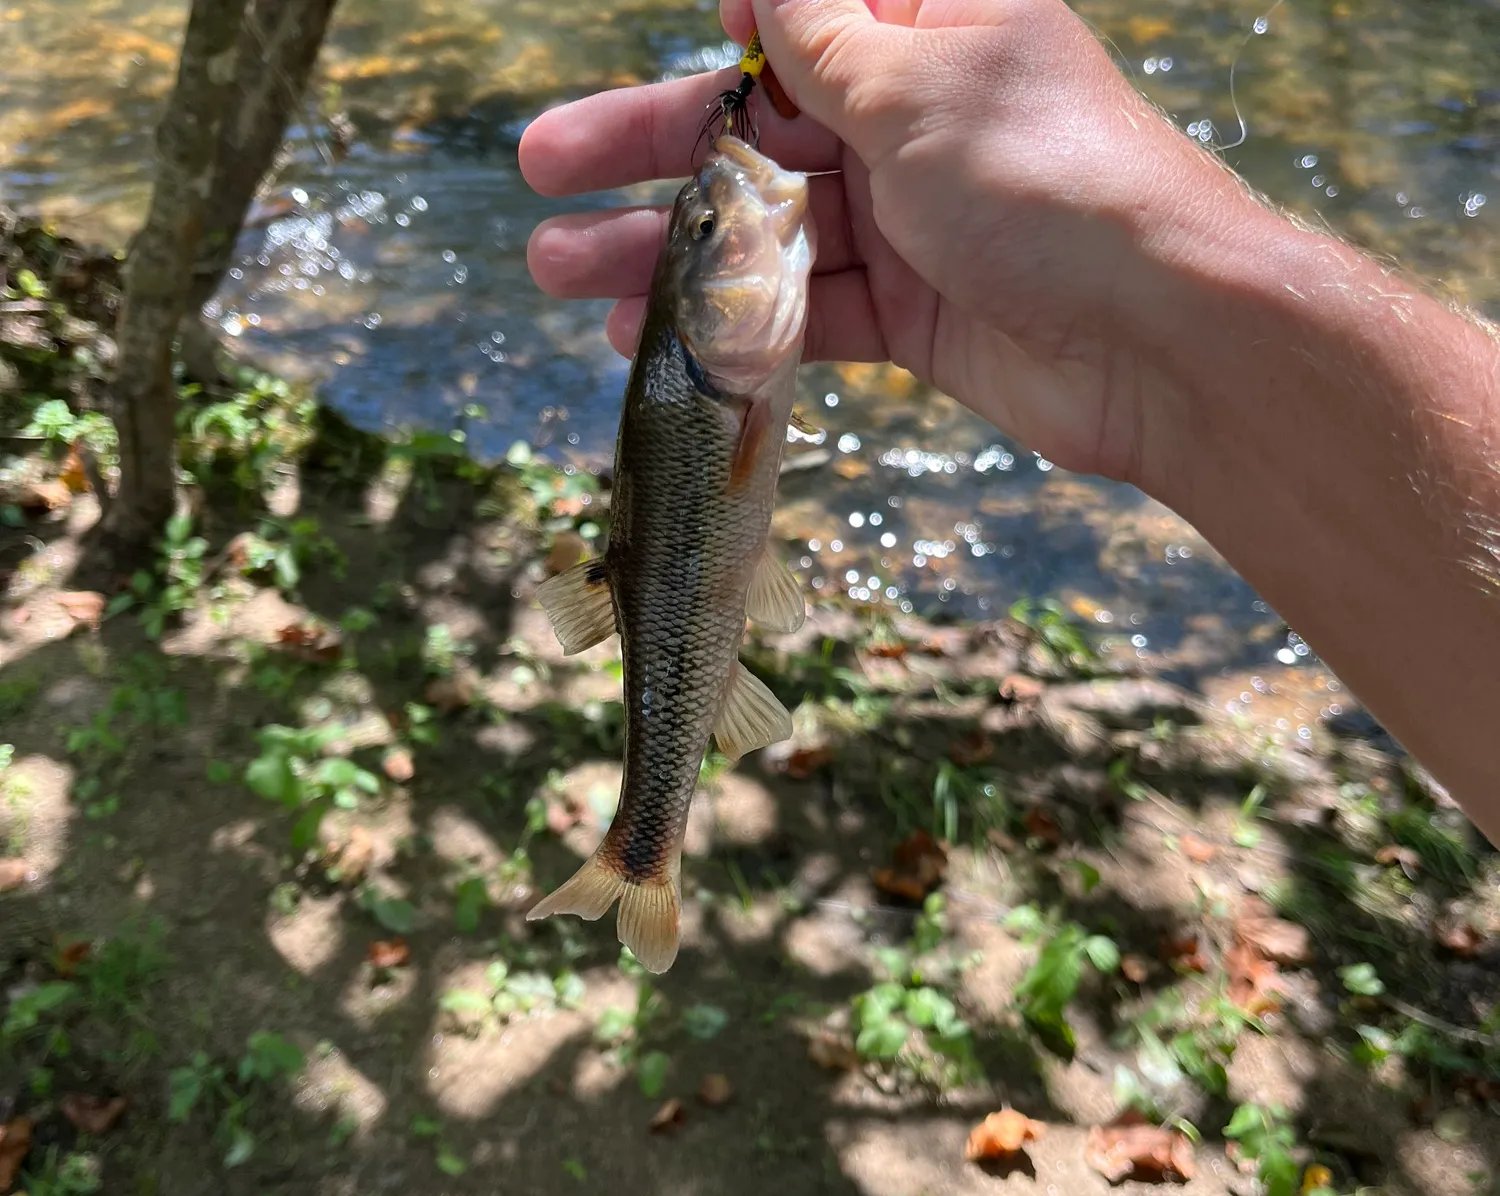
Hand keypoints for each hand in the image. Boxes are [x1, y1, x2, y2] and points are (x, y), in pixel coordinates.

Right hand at [519, 0, 1247, 484]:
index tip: (698, 38)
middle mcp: (915, 120)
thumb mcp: (920, 82)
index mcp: (930, 30)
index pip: (808, 10)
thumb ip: (824, 36)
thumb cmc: (1052, 179)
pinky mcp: (909, 315)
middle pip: (758, 125)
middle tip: (542, 168)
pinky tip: (649, 339)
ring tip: (559, 270)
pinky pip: (802, 313)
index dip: (739, 26)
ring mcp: (909, 222)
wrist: (1157, 341)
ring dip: (665, 252)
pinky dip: (734, 326)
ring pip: (765, 228)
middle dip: (648, 146)